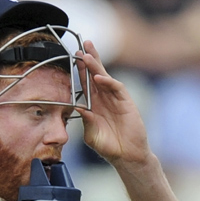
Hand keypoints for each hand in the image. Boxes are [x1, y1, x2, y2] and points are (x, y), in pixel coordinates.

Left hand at [75, 41, 150, 165]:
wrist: (126, 155)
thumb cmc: (108, 146)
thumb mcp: (91, 134)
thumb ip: (85, 121)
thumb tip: (78, 107)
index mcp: (94, 104)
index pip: (85, 83)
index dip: (80, 70)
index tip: (73, 57)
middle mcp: (104, 98)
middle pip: (96, 74)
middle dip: (90, 59)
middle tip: (83, 45)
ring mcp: (115, 99)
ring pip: (105, 77)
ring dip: (96, 66)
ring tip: (86, 55)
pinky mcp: (126, 102)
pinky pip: (116, 88)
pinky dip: (108, 82)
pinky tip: (99, 77)